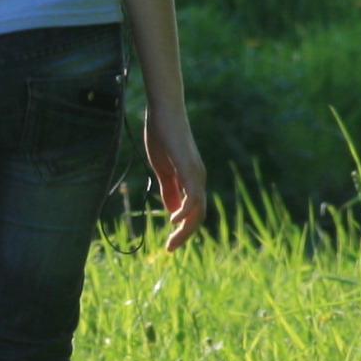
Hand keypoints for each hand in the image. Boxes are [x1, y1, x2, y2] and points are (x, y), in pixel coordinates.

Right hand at [143, 111, 206, 251]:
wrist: (163, 111)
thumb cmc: (162, 136)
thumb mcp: (162, 169)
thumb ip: (168, 189)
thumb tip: (172, 210)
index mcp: (191, 179)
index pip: (193, 211)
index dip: (183, 229)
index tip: (168, 243)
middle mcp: (198, 178)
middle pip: (198, 215)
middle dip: (184, 235)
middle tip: (169, 249)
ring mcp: (195, 173)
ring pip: (198, 210)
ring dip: (185, 229)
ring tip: (171, 242)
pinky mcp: (189, 167)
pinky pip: (192, 195)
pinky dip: (185, 211)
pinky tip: (173, 220)